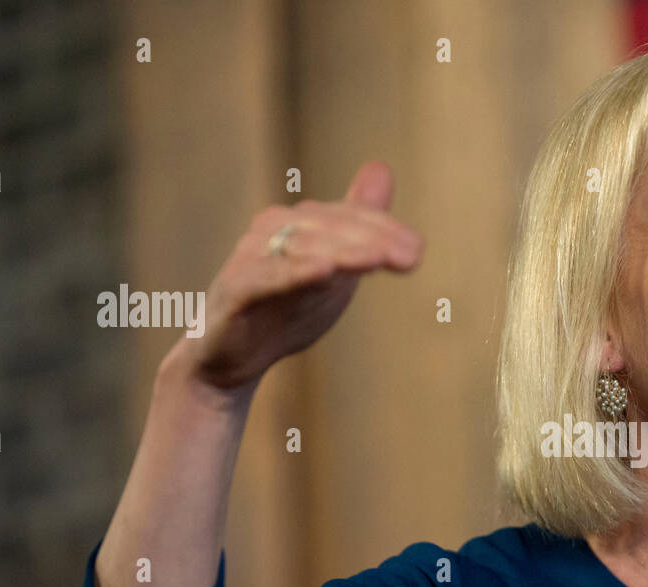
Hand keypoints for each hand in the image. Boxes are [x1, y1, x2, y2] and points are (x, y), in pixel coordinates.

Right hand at [168, 159, 423, 393]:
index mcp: (300, 223)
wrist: (229, 358)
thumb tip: (382, 169)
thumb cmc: (285, 306)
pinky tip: (323, 270)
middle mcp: (273, 230)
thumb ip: (358, 224)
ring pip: (302, 248)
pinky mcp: (235, 290)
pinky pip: (266, 277)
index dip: (384, 230)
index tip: (417, 251)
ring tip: (376, 257)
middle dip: (373, 239)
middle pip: (330, 228)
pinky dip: (295, 272)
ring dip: (343, 251)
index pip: (349, 219)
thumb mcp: (332, 265)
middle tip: (411, 257)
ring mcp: (251, 257)